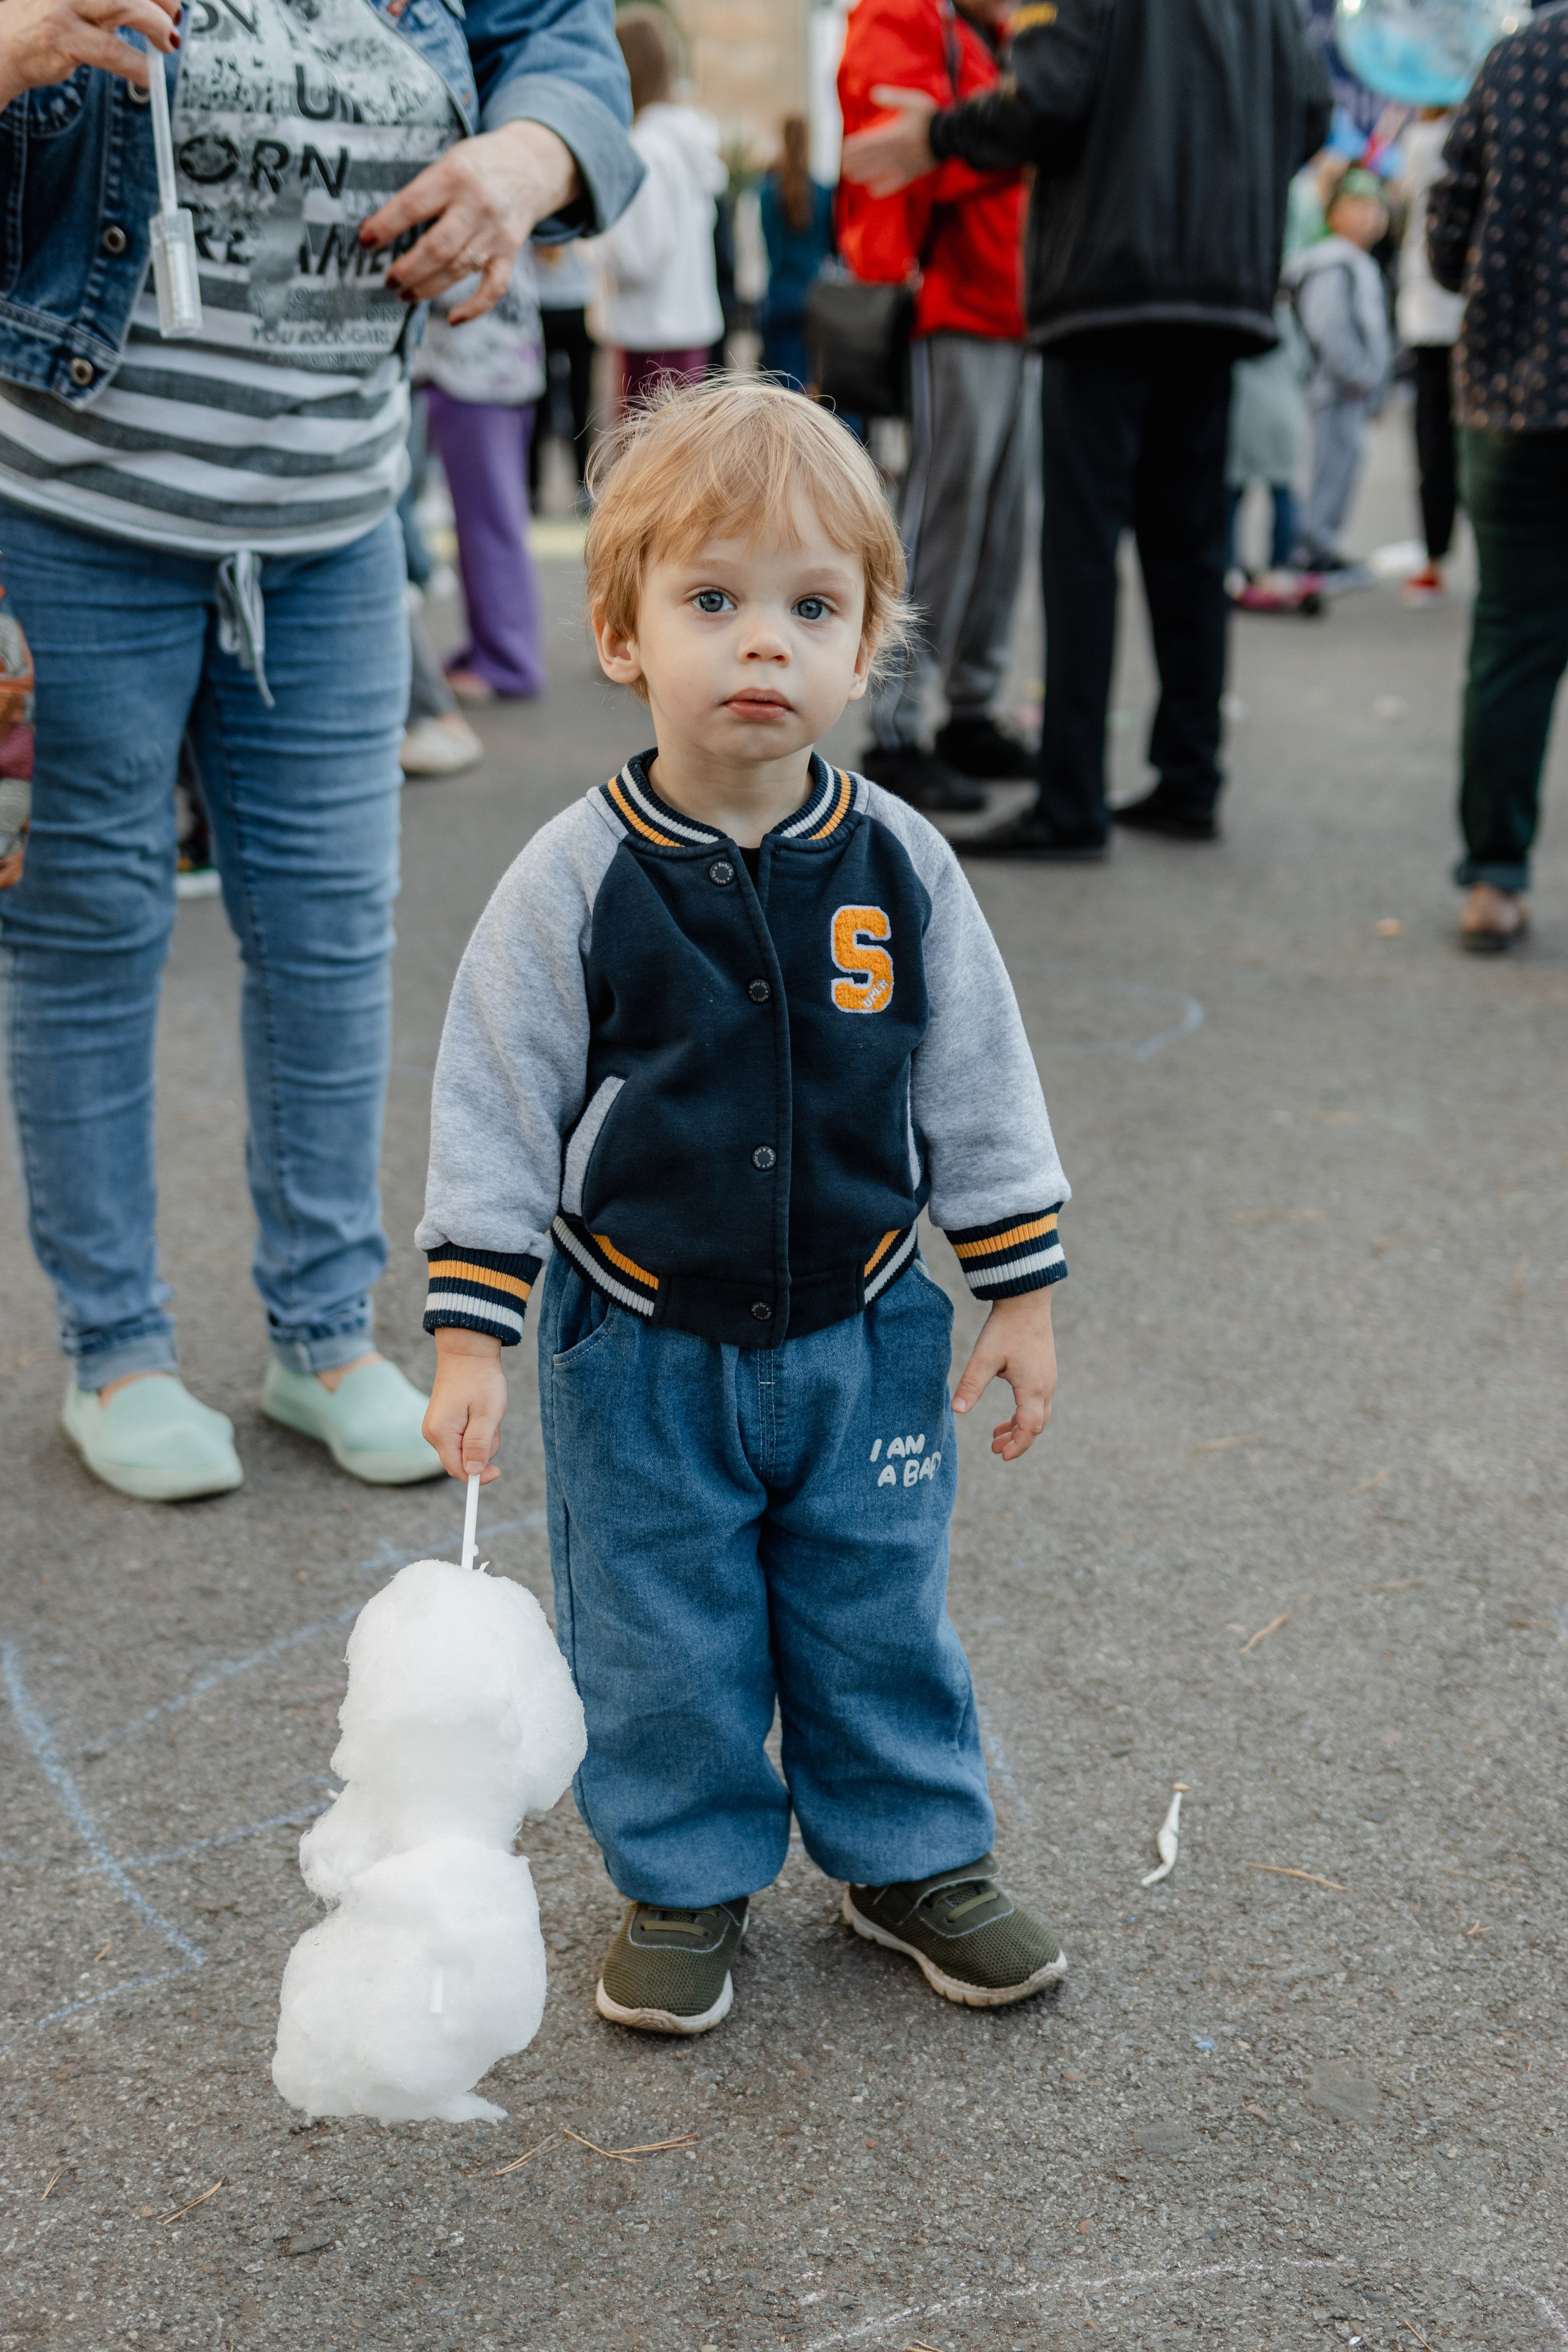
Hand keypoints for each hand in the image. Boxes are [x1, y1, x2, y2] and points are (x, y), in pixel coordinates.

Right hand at [0, 0, 179, 106]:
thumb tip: (158, 10)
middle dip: (162, 1)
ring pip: (123, 4)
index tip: (172, 3)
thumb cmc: (46, 19)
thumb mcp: (80, 1)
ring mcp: (65, 5)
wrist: (2, 42)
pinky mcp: (62, 38)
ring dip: (155, 25)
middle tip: (173, 22)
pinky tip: (148, 75)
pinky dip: (137, 65)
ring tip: (166, 43)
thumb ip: (113, 3)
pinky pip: (111, 51)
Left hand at [359, 119, 580, 325]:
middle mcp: (477, 205)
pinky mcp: (510, 253)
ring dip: (427, 288)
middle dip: (407, 269)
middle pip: (436, 248)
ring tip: (405, 294)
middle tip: (389, 280)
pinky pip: (494, 288)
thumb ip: (421, 193)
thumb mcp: (448, 163)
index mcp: (454, 176)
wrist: (530, 165)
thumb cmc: (477, 165)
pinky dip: (474, 308)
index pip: (412, 207)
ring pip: (458, 270)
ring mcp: (495, 233)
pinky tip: (452, 319)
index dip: (386, 227)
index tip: (365, 242)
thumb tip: (379, 229)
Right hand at [424, 1327, 507, 1483]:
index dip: (478, 1476)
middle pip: (462, 1461)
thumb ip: (479, 1446)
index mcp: (441, 1433)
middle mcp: (433, 1433)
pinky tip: (479, 1412)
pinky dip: (475, 1430)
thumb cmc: (480, 1380)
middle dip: (482, 1450)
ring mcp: (436, 1427)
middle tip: (492, 1424)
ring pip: (464, 1449)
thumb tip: (472, 1474)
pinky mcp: (442, 1422)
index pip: (458, 1471)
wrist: (468, 1352)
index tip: (499, 1471)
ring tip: (486, 1413)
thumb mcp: (487, 1415)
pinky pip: (462, 1438)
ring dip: (481, 1438)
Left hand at [839, 85, 938, 197]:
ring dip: (863, 175)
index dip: (854, 146)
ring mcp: (903, 164)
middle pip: (870, 158)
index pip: (868, 142)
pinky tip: (873, 192)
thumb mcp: (913, 100)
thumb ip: (892, 98)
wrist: (952, 135)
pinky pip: (895, 183)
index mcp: (894, 134)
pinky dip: (883, 189)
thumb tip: (873, 93)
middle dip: (854, 162)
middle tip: (840, 166)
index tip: (842, 149)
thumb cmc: (932, 116)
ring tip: (850, 177)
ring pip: (878, 171)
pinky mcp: (912, 173)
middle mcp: (895, 152)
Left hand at [951, 1289, 1057, 1461]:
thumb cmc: (1005, 1328)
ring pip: (1038, 1414)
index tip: (1000, 1456)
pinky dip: (1024, 1413)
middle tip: (994, 1448)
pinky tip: (1008, 1412)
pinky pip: (1038, 1402)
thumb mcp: (984, 1358)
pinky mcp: (1045, 1370)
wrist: (1026, 1299)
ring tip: (996, 1435)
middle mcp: (1046, 1386)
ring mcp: (1048, 1378)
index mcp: (1033, 1388)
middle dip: (1017, 1441)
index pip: (1028, 1428)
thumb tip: (956, 1410)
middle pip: (1036, 1425)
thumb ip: (971, 1385)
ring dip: (1019, 1427)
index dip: (1016, 1446)